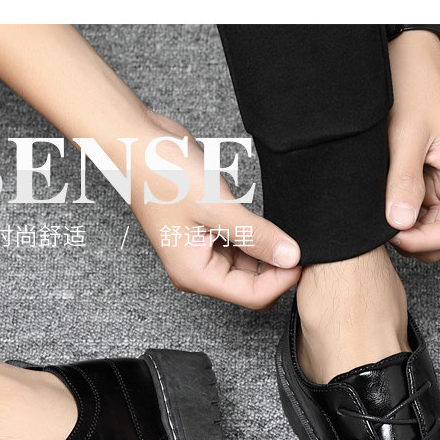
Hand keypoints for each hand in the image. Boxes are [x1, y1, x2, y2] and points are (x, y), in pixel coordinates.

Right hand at [0, 25, 300, 309]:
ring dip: (268, 254)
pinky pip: (239, 248)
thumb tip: (291, 257)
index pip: (252, 296)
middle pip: (251, 286)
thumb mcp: (217, 207)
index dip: (281, 280)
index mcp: (196, 274)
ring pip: (247, 268)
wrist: (136, 143)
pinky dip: (256, 241)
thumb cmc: (162, 174)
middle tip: (299, 242)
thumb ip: (257, 236)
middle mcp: (197, 270)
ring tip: (284, 231)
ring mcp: (201, 253)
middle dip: (277, 270)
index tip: (303, 256)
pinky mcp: (206, 234)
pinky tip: (266, 224)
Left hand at [385, 30, 439, 262]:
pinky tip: (377, 201)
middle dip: (410, 239)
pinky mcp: (423, 180)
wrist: (407, 57)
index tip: (388, 233)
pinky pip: (411, 211)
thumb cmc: (414, 85)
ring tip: (375, 209)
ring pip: (423, 228)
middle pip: (438, 237)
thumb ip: (404, 180)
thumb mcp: (407, 134)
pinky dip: (395, 213)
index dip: (419, 242)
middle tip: (377, 225)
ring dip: (401, 226)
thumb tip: (401, 223)